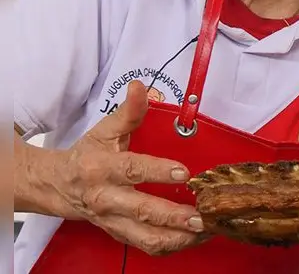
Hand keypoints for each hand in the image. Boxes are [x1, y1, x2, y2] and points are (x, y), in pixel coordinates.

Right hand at [33, 80, 203, 254]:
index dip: (158, 172)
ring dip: (178, 238)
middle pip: (142, 212)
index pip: (132, 170)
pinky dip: (172, 246)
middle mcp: (107, 199)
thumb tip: (140, 87)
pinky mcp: (119, 235)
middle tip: (202, 216)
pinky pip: (147, 246)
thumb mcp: (104, 130)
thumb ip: (128, 111)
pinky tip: (194, 238)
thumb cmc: (85, 156)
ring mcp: (113, 221)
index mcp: (102, 169)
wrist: (56, 187)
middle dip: (174, 216)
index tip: (185, 172)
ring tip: (206, 230)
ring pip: (146, 237)